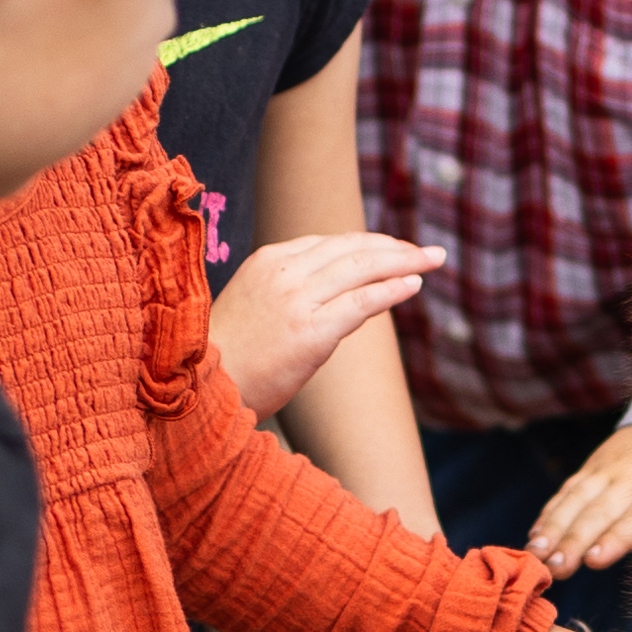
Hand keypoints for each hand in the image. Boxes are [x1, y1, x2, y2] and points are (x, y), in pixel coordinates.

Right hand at [207, 232, 439, 422]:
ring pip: (363, 268)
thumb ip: (291, 293)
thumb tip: (338, 300)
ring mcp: (297, 299)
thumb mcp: (255, 308)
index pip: (330, 243)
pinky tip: (415, 285)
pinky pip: (363, 302)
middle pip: (352, 248)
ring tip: (433, 260)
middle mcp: (283, 272)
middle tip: (427, 251)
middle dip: (395, 247)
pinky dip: (392, 290)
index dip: (368, 244)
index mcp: (267, 261)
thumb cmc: (223, 359)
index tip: (395, 249)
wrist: (198, 388)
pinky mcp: (311, 332)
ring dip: (405, 261)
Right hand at [526, 424, 631, 577]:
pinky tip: (535, 533)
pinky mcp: (590, 468)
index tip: (593, 560)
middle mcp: (630, 481)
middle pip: (599, 513)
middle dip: (575, 540)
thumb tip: (622, 561)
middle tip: (557, 566)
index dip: (614, 540)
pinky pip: (566, 491)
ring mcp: (607, 471)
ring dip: (554, 527)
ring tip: (537, 550)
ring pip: (576, 500)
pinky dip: (549, 513)